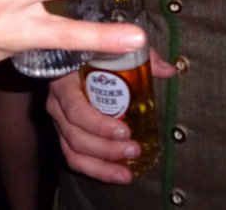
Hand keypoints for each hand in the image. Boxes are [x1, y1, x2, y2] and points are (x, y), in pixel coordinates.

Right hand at [47, 49, 174, 183]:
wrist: (75, 52)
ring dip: (101, 166)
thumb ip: (141, 58)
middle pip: (75, 136)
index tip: (125, 130)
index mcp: (64, 81)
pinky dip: (95, 170)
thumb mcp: (117, 50)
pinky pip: (74, 158)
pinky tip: (118, 176)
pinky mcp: (64, 133)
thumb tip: (168, 70)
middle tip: (134, 149)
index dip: (98, 124)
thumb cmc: (97, 51)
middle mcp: (57, 104)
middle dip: (106, 149)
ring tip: (128, 172)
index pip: (75, 109)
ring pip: (73, 152)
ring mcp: (59, 121)